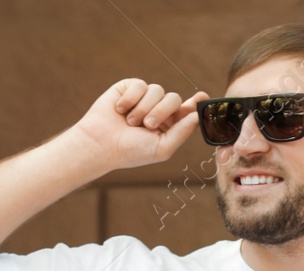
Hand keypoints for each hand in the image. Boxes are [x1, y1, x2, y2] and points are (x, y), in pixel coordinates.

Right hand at [71, 79, 208, 171]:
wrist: (100, 144)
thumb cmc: (131, 151)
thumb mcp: (161, 148)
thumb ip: (181, 133)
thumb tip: (197, 116)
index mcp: (169, 125)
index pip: (187, 111)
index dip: (196, 104)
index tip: (202, 97)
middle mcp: (158, 110)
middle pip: (174, 99)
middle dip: (162, 112)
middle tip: (147, 125)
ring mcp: (144, 98)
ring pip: (157, 90)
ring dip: (144, 108)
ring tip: (130, 122)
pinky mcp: (129, 88)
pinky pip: (139, 85)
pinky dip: (130, 98)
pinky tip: (119, 110)